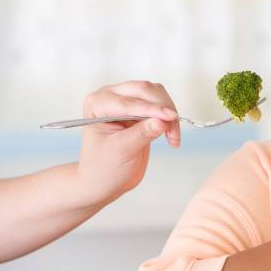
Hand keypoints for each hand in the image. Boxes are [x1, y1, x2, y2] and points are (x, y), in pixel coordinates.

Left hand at [77, 81, 180, 204]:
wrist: (105, 180)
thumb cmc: (104, 168)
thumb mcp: (121, 151)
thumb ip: (142, 134)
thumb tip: (162, 121)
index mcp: (97, 103)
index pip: (129, 102)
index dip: (152, 109)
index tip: (171, 117)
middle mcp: (111, 96)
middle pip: (145, 90)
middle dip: (162, 109)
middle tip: (173, 132)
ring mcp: (126, 100)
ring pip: (157, 94)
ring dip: (169, 113)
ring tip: (172, 137)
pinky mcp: (141, 108)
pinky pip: (161, 104)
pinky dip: (170, 118)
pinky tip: (170, 135)